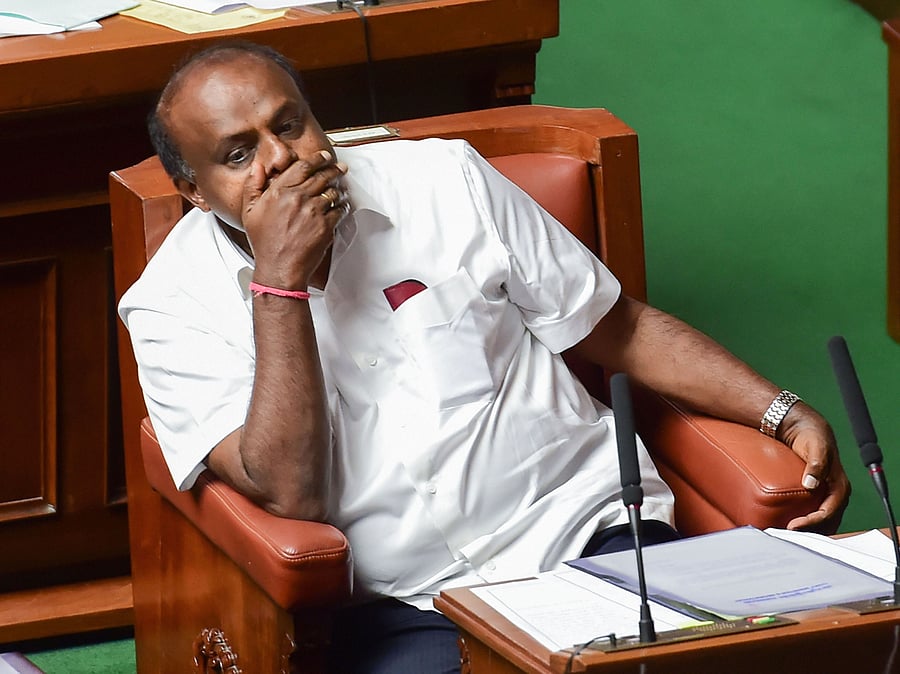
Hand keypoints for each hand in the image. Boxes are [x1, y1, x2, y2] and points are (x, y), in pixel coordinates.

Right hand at [243, 149, 348, 288]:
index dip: (317, 159)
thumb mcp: (250, 212)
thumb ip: (253, 185)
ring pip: (332, 191)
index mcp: (280, 191)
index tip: (324, 157)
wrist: (279, 268)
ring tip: (340, 187)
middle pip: (322, 176)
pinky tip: (340, 207)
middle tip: (339, 168)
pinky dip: (341, 207)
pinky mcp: (325, 225)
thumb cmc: (265, 244)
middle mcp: (298, 198)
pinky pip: (339, 210)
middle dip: (333, 169)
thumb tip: (257, 168)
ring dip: (338, 188)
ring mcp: (313, 211)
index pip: (303, 166)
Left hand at [779, 403, 850, 533]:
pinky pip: (813, 514)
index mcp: (839, 486)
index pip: (828, 512)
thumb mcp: (816, 447)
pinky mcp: (816, 495)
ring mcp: (826, 496)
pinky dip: (805, 523)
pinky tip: (789, 525)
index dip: (812, 522)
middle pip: (826, 522)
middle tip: (787, 534)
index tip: (793, 526)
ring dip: (807, 530)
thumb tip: (811, 484)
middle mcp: (835, 494)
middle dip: (809, 531)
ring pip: (821, 522)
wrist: (805, 428)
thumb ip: (816, 464)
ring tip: (786, 533)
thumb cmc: (812, 436)